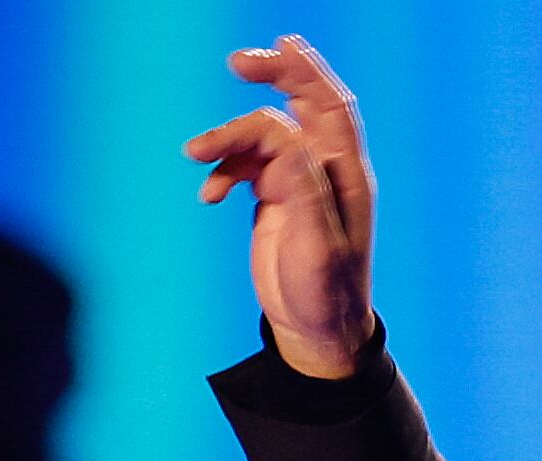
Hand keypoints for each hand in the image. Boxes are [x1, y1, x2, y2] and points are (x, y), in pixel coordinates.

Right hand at [185, 36, 376, 377]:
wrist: (314, 333)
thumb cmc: (325, 294)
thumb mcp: (316, 243)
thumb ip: (302, 186)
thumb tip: (282, 135)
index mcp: (344, 174)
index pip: (330, 106)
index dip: (306, 71)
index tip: (276, 46)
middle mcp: (324, 171)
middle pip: (299, 105)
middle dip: (270, 78)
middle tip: (237, 62)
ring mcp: (298, 183)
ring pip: (262, 137)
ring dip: (229, 139)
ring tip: (196, 154)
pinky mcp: (275, 199)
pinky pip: (246, 167)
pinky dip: (224, 172)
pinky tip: (208, 195)